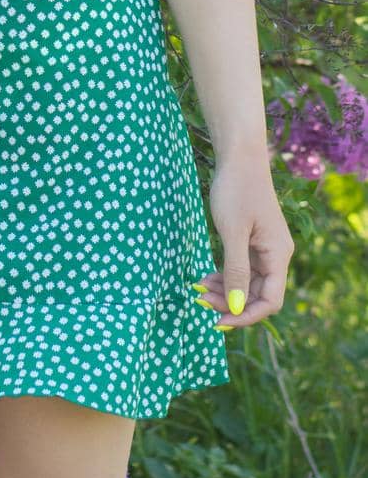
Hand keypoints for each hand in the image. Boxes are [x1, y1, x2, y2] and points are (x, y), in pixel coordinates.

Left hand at [195, 157, 294, 328]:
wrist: (238, 157)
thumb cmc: (236, 190)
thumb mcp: (233, 232)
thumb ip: (235, 270)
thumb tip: (235, 306)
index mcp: (278, 256)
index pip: (270, 301)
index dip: (246, 315)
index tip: (218, 320)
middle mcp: (276, 255)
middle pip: (258, 294)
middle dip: (230, 302)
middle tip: (200, 300)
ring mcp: (265, 248)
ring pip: (248, 282)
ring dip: (226, 290)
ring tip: (199, 289)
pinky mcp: (253, 240)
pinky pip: (242, 268)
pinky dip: (225, 275)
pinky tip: (206, 277)